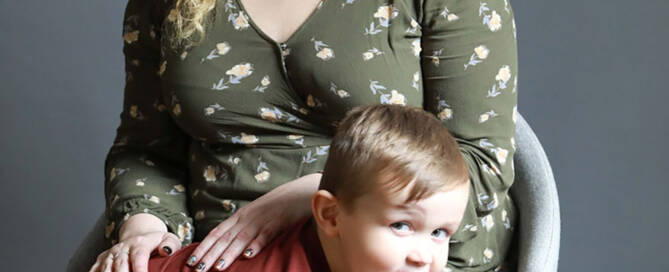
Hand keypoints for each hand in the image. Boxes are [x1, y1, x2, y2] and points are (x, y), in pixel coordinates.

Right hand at [89, 227, 180, 271]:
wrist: (138, 233)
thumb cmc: (156, 241)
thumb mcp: (168, 239)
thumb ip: (170, 244)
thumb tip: (165, 251)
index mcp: (139, 243)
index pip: (139, 257)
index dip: (140, 270)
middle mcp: (122, 248)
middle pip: (120, 264)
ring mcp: (110, 254)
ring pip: (106, 269)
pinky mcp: (101, 261)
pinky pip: (94, 270)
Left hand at [186, 173, 320, 270]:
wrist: (299, 192)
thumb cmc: (277, 206)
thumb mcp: (255, 214)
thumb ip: (241, 227)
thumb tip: (227, 243)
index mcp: (240, 216)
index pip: (217, 233)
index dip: (203, 247)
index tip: (191, 260)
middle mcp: (247, 219)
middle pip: (225, 238)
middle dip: (210, 254)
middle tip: (197, 269)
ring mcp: (262, 221)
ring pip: (241, 239)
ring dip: (229, 254)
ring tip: (217, 267)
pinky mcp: (277, 224)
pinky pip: (265, 236)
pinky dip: (256, 245)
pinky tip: (248, 256)